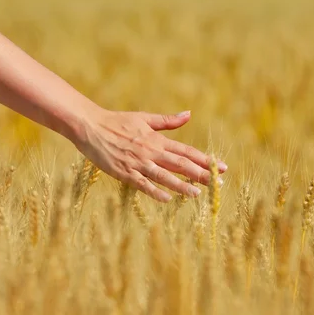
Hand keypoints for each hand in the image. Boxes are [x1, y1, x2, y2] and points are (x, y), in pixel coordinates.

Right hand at [73, 109, 227, 201]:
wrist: (91, 126)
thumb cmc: (117, 122)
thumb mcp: (144, 118)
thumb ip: (167, 121)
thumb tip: (188, 114)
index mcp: (156, 139)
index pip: (186, 151)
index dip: (205, 160)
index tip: (222, 167)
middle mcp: (150, 152)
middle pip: (180, 165)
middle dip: (200, 174)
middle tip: (218, 184)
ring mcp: (138, 163)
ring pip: (164, 176)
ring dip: (181, 185)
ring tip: (198, 194)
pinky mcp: (124, 172)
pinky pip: (142, 184)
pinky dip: (155, 192)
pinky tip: (167, 199)